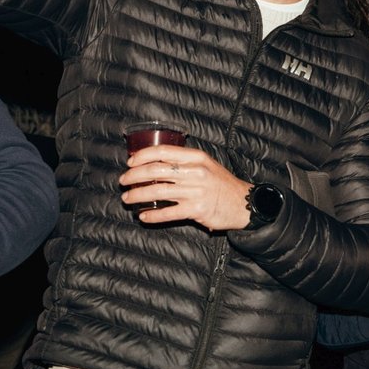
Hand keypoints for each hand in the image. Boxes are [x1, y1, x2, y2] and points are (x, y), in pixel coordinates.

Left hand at [120, 145, 252, 230]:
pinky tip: (143, 216)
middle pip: (156, 171)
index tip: (130, 162)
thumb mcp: (206, 165)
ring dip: (138, 195)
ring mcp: (196, 192)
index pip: (163, 151)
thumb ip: (184, 162)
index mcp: (196, 158)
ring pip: (158, 191)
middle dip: (134, 176)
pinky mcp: (197, 210)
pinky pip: (168, 213)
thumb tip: (153, 163)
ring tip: (128, 199)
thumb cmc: (221, 184)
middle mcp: (196, 172)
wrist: (245, 203)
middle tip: (124, 182)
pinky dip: (152, 215)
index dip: (142, 156)